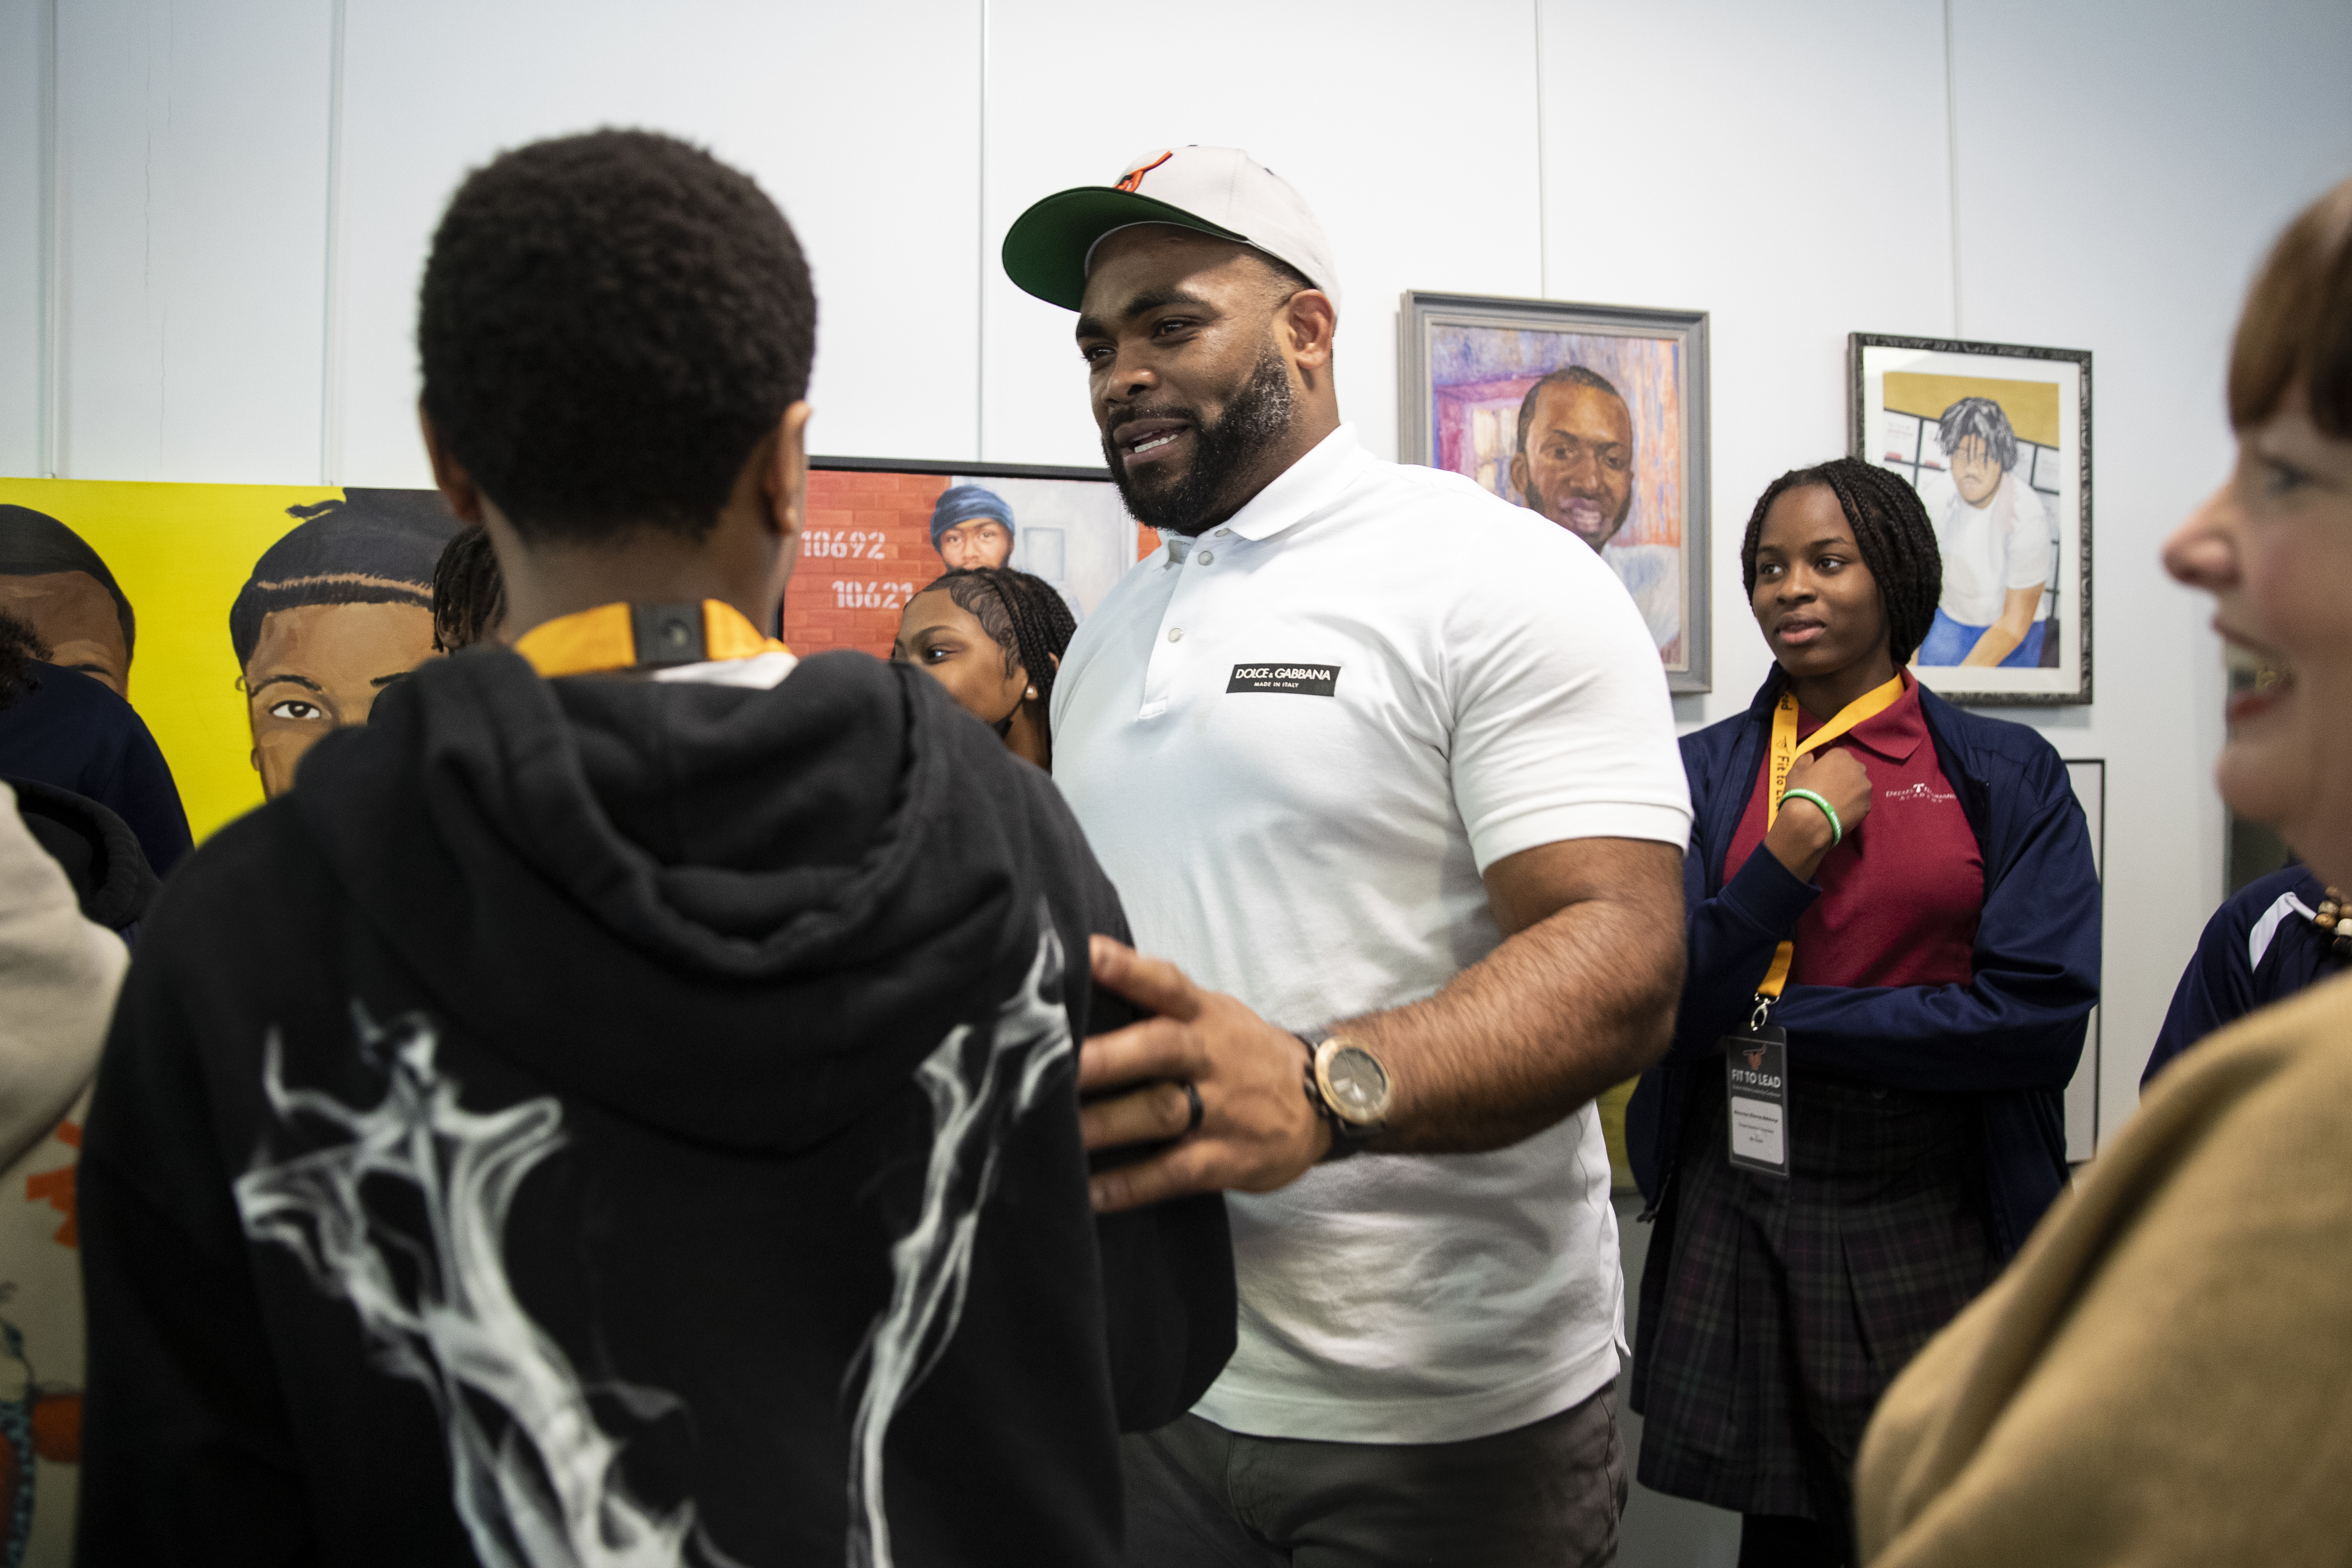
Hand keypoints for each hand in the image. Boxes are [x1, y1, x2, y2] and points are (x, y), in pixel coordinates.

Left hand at [1078, 936, 1328, 1211]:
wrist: (1324, 1100)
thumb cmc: (1243, 1053)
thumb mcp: (1214, 1015)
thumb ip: (1157, 1005)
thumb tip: (1079, 990)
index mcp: (1204, 1015)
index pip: (1165, 984)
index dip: (1126, 968)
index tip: (1084, 955)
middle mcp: (1211, 1056)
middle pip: (1159, 1048)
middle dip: (1107, 1057)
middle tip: (1055, 1065)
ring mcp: (1222, 1109)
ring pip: (1161, 1112)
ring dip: (1107, 1123)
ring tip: (1059, 1134)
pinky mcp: (1228, 1158)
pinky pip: (1174, 1173)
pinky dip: (1131, 1185)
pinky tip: (1090, 1195)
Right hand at [1766, 748, 1873, 880]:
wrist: (1810, 821)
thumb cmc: (1802, 792)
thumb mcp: (1796, 770)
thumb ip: (1806, 759)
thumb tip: (1811, 757)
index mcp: (1841, 755)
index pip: (1836, 755)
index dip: (1827, 765)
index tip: (1820, 775)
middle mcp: (1858, 768)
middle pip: (1850, 769)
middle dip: (1841, 776)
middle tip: (1827, 790)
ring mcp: (1865, 788)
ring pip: (1857, 786)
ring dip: (1849, 791)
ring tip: (1833, 803)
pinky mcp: (1867, 806)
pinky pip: (1859, 802)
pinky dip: (1852, 805)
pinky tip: (1839, 812)